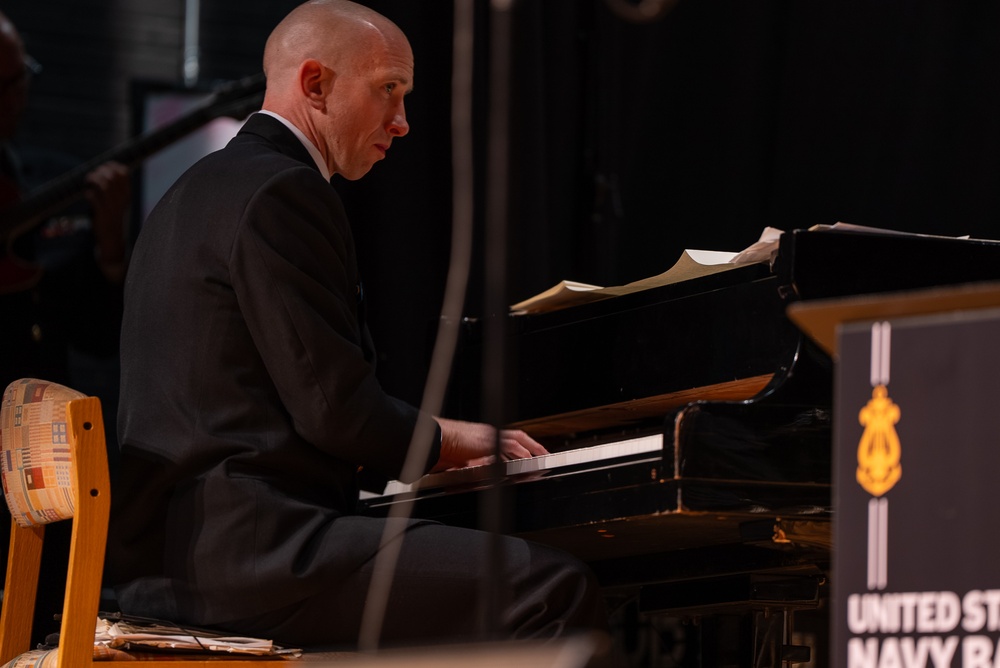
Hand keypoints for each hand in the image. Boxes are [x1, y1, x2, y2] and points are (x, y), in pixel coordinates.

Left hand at [84, 161, 129, 280]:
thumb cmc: (113, 218)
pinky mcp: (101, 213)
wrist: (113, 239)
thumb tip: (106, 169)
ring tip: (88, 182)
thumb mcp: (119, 202)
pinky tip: (88, 196)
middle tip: (93, 176)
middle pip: (111, 175)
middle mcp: (120, 198)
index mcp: (126, 194)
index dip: (112, 166)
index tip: (103, 168)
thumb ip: (115, 187)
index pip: (123, 172)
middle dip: (99, 171)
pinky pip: (92, 197)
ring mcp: (111, 206)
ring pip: (102, 184)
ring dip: (92, 180)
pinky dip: (88, 194)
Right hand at [433, 417, 548, 470]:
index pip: (507, 438)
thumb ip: (471, 461)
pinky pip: (512, 447)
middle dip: (532, 445)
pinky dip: (522, 453)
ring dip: (532, 449)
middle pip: (517, 436)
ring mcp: (490, 435)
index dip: (520, 445)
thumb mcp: (460, 457)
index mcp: (482, 435)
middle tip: (544, 454)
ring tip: (542, 458)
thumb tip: (473, 468)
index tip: (530, 452)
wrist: (436, 438)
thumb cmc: (442, 446)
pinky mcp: (491, 441)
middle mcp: (489, 432)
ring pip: (518, 440)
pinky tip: (529, 460)